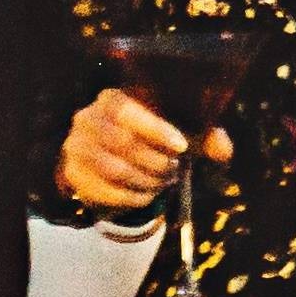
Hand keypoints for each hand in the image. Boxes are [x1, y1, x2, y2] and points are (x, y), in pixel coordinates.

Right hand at [59, 89, 229, 212]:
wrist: (108, 157)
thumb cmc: (148, 139)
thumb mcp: (177, 132)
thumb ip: (205, 136)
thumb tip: (223, 149)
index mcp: (110, 99)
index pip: (126, 109)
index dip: (155, 128)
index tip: (181, 146)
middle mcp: (86, 119)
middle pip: (121, 143)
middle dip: (155, 161)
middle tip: (174, 170)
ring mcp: (75, 147)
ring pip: (113, 169)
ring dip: (145, 181)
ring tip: (162, 183)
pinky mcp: (72, 174)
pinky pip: (104, 191)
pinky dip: (131, 197)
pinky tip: (146, 195)